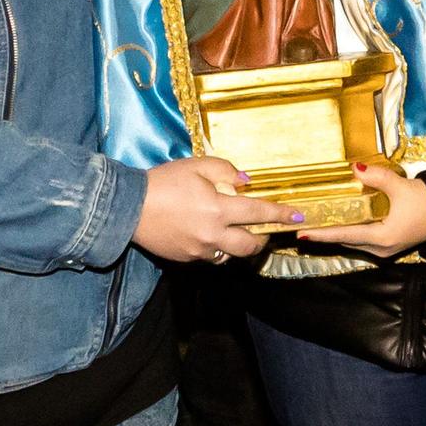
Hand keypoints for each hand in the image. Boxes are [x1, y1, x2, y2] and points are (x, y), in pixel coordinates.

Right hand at [133, 156, 301, 262]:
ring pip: (231, 255)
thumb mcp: (195, 166)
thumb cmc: (163, 182)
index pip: (258, 213)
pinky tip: (206, 233)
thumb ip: (225, 170)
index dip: (280, 214)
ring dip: (238, 245)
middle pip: (250, 246)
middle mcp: (213, 234)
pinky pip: (211, 256)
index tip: (297, 216)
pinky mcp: (187, 258)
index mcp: (218, 209)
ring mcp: (200, 250)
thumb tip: (245, 182)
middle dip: (262, 238)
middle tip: (262, 229)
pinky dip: (216, 247)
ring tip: (233, 231)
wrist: (129, 207)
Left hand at [295, 163, 425, 258]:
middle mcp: (381, 249)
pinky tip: (340, 222)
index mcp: (381, 238)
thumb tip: (355, 168)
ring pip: (354, 241)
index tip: (301, 233)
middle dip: (325, 233)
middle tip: (303, 224)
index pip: (344, 235)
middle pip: (346, 241)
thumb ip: (377, 177)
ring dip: (337, 232)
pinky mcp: (390, 244)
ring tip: (316, 223)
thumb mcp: (401, 187)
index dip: (322, 234)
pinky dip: (349, 231)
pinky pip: (363, 240)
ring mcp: (386, 249)